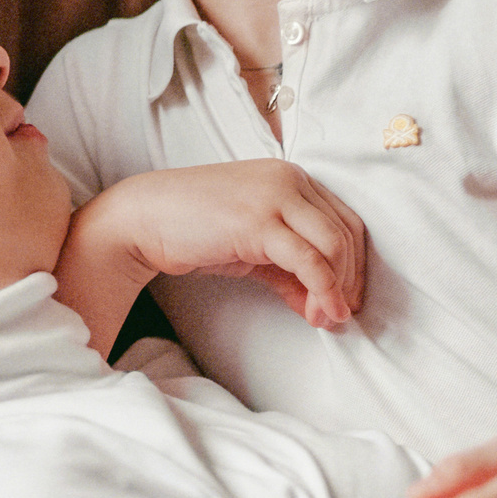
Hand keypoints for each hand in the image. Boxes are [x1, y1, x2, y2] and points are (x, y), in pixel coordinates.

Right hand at [79, 161, 365, 324]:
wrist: (142, 219)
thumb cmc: (194, 229)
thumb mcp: (254, 249)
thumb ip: (290, 270)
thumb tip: (322, 305)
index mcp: (291, 178)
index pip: (344, 220)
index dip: (354, 264)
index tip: (347, 298)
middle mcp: (289, 180)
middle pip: (346, 233)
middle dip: (351, 279)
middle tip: (341, 314)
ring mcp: (275, 196)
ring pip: (334, 245)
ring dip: (337, 289)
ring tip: (326, 319)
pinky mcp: (259, 221)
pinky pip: (308, 259)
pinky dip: (323, 290)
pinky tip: (321, 314)